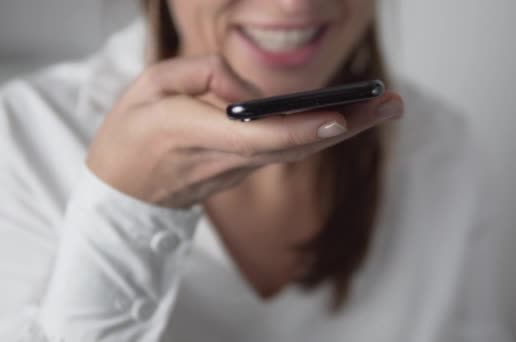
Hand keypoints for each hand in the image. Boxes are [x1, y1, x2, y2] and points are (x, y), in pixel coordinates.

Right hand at [86, 55, 403, 208]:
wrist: (122, 194)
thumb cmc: (130, 134)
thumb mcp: (148, 86)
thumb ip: (203, 74)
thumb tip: (251, 89)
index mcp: (192, 132)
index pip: (257, 136)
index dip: (300, 127)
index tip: (337, 114)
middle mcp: (223, 158)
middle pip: (294, 146)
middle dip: (346, 125)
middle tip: (390, 104)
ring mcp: (237, 171)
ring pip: (298, 150)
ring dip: (342, 129)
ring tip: (382, 106)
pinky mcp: (243, 172)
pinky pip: (287, 152)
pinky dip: (320, 134)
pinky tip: (347, 117)